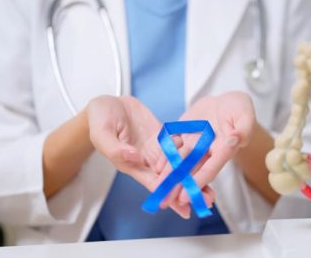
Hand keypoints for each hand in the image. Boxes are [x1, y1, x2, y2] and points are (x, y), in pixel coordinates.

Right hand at [86, 95, 211, 217]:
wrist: (107, 104)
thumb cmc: (99, 120)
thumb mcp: (102, 133)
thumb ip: (116, 148)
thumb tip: (136, 157)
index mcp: (132, 164)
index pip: (155, 183)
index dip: (170, 195)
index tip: (184, 207)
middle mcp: (147, 159)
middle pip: (171, 178)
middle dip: (188, 189)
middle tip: (207, 199)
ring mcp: (155, 148)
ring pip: (178, 164)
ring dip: (193, 174)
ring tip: (211, 185)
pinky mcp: (161, 136)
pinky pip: (179, 144)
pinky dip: (191, 151)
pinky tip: (207, 157)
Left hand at [156, 92, 255, 204]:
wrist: (226, 101)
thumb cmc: (240, 108)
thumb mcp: (245, 115)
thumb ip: (243, 129)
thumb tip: (235, 140)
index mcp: (224, 149)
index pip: (211, 168)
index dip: (199, 181)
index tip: (187, 195)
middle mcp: (207, 150)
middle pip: (193, 170)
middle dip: (180, 186)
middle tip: (167, 201)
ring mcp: (194, 143)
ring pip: (180, 161)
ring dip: (169, 175)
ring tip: (158, 188)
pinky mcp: (183, 133)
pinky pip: (172, 145)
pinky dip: (164, 156)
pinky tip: (156, 167)